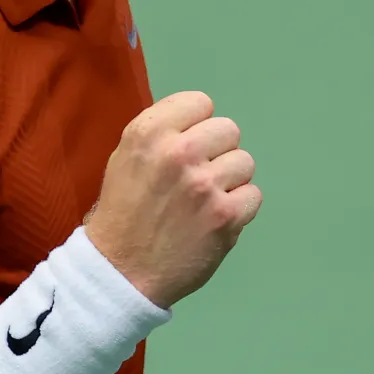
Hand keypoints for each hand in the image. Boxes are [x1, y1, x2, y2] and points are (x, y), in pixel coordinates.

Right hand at [83, 91, 260, 308]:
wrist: (120, 270)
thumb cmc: (122, 211)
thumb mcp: (125, 157)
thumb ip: (161, 134)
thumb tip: (198, 122)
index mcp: (149, 132)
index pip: (200, 103)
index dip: (196, 124)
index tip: (187, 144)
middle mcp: (178, 153)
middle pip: (228, 130)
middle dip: (216, 151)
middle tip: (198, 176)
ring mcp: (205, 185)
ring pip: (245, 162)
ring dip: (229, 180)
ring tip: (206, 200)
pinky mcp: (226, 217)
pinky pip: (253, 195)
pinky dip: (239, 208)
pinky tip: (215, 219)